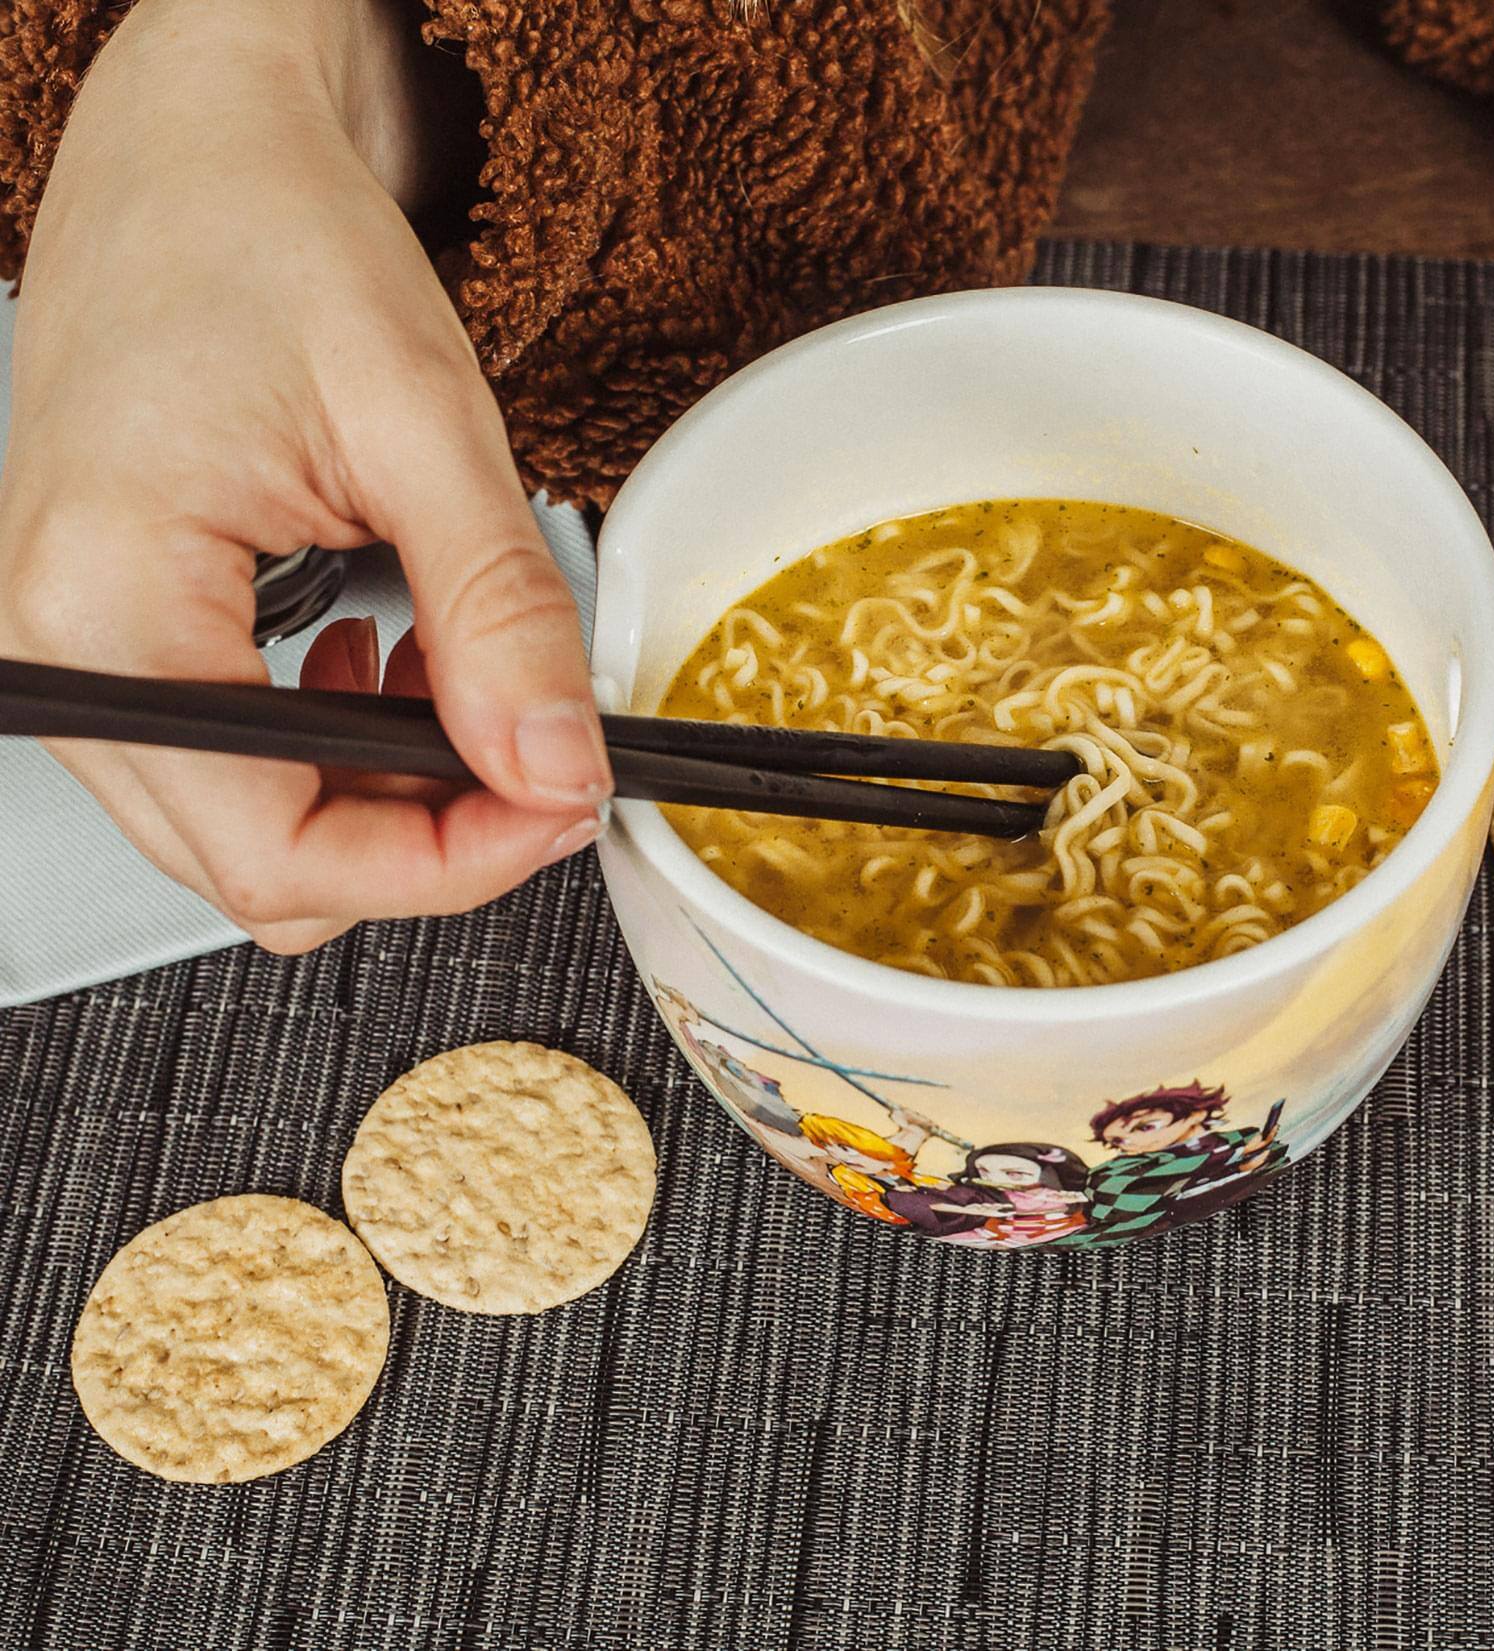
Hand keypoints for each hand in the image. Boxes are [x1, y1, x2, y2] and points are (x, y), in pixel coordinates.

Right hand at [0, 0, 610, 953]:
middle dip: (429, 839)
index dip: (447, 865)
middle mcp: (65, 653)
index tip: (564, 807)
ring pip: (257, 828)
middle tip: (545, 755)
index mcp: (109, 607)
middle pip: (264, 865)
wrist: (198, 145)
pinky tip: (402, 669)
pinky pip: (239, 764)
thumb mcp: (421, 421)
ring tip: (472, 687)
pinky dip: (343, 750)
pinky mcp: (124, 636)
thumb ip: (496, 611)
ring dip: (391, 796)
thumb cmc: (268, 235)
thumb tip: (555, 763)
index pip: (279, 850)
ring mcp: (83, 653)